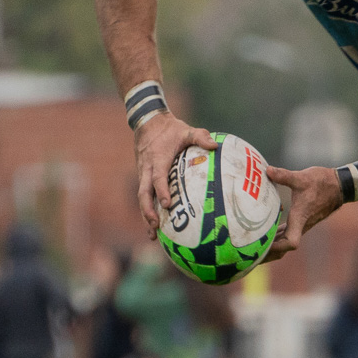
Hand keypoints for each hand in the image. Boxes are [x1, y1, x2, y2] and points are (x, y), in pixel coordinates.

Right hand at [134, 114, 215, 235]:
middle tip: (155, 226)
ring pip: (142, 197)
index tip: (166, 204)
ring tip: (152, 235)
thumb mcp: (186, 130)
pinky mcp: (143, 177)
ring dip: (146, 215)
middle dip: (147, 211)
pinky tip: (153, 226)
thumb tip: (215, 146)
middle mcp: (147, 169)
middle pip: (144, 193)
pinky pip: (144, 195)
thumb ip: (200, 137)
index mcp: (158, 159)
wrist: (148, 122)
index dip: (161, 191)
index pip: (158, 177)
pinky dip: (147, 210)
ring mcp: (143, 173)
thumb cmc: (170, 129)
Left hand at [262, 166, 341, 260]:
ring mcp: (302, 224)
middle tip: (249, 254)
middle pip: (284, 249)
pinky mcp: (302, 221)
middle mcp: (301, 225)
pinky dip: (276, 237)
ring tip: (253, 247)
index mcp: (300, 218)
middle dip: (268, 254)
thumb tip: (268, 170)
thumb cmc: (322, 183)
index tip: (263, 247)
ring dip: (271, 247)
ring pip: (285, 243)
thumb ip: (284, 175)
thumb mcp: (301, 177)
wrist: (339, 185)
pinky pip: (287, 234)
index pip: (290, 243)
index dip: (277, 248)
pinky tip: (266, 233)